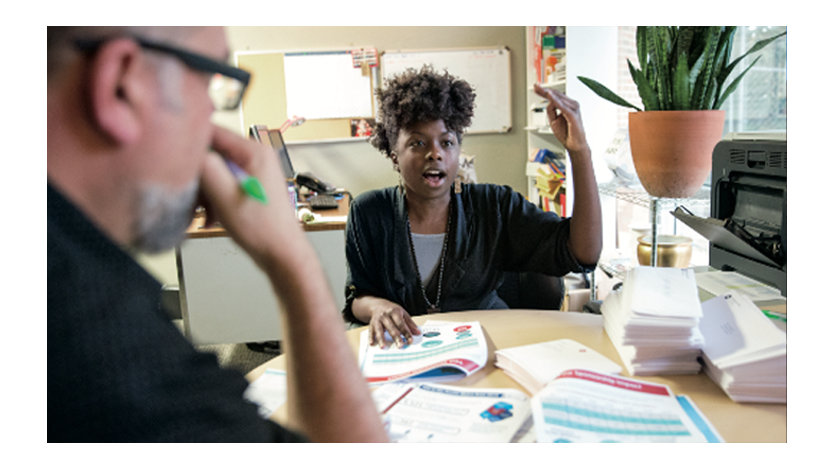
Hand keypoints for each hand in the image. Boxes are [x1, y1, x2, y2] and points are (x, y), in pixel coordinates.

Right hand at [199, 125, 305, 272]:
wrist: (281, 254)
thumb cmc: (263, 230)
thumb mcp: (225, 196)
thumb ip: (207, 168)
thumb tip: (190, 149)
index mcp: (254, 152)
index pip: (212, 131)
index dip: (189, 144)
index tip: (173, 158)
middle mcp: (256, 157)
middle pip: (212, 153)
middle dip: (198, 176)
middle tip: (192, 197)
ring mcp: (255, 172)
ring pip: (215, 171)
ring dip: (204, 191)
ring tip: (202, 212)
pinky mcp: (251, 186)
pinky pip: (224, 184)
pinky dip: (214, 198)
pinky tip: (211, 216)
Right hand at [362, 297, 421, 348]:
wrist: (378, 305)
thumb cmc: (392, 311)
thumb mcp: (403, 313)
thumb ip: (410, 323)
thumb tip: (418, 332)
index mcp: (395, 312)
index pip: (401, 324)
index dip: (406, 332)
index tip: (410, 341)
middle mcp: (385, 315)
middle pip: (391, 328)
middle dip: (396, 337)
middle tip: (400, 346)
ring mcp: (377, 320)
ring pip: (379, 330)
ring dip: (381, 339)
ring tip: (384, 347)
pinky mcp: (371, 324)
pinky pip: (371, 331)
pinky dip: (371, 338)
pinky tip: (372, 344)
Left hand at [534, 84, 589, 155]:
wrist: (574, 145)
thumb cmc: (566, 133)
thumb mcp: (554, 120)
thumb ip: (551, 110)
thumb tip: (548, 102)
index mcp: (567, 105)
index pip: (555, 95)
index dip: (545, 91)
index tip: (536, 86)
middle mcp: (571, 105)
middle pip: (556, 94)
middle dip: (545, 90)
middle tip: (535, 86)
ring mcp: (573, 109)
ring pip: (559, 98)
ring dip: (550, 94)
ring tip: (542, 89)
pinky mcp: (573, 115)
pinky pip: (563, 107)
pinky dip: (556, 101)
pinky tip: (551, 97)